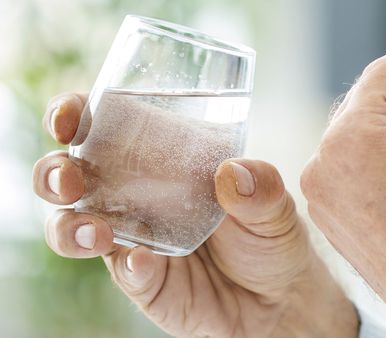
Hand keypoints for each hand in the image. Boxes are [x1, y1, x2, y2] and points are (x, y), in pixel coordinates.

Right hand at [33, 93, 357, 337]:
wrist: (278, 297)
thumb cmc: (268, 236)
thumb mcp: (275, 206)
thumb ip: (261, 187)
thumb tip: (232, 173)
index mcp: (161, 159)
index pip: (105, 127)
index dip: (75, 116)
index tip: (70, 118)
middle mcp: (135, 195)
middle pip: (72, 176)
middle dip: (56, 173)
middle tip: (70, 180)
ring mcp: (134, 239)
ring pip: (75, 228)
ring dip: (71, 226)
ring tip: (96, 231)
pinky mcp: (144, 281)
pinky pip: (123, 272)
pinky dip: (128, 266)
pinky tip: (144, 262)